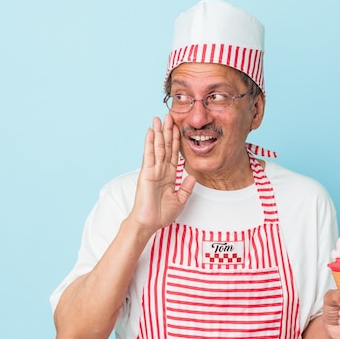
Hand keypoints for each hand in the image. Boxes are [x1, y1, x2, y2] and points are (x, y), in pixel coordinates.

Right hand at [128, 115, 195, 234]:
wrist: (149, 223)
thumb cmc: (161, 215)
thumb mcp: (180, 200)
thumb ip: (186, 188)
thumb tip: (193, 177)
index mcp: (169, 175)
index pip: (174, 153)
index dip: (176, 140)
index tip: (179, 127)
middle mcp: (161, 170)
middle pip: (165, 146)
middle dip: (168, 131)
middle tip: (169, 115)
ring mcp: (153, 170)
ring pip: (158, 147)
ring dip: (159, 132)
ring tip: (159, 118)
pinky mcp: (146, 172)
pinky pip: (149, 155)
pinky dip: (150, 142)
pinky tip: (151, 131)